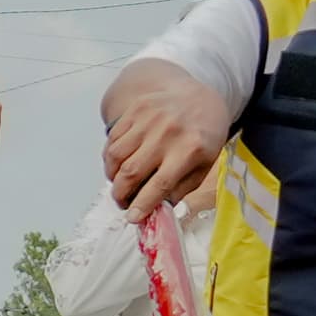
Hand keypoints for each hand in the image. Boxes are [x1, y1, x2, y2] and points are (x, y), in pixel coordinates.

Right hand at [104, 75, 229, 218]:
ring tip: (119, 184)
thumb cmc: (204, 135)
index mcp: (190, 149)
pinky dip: (111, 157)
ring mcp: (149, 119)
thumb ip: (180, 188)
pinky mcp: (136, 110)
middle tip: (123, 203)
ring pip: (116, 155)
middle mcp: (167, 133)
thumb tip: (156, 209)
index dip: (142, 204)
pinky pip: (113, 139)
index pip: (160, 184)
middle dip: (121, 194)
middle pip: (131, 171)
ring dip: (112, 176)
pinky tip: (118, 164)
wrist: (201, 98)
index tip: (133, 217)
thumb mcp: (203, 165)